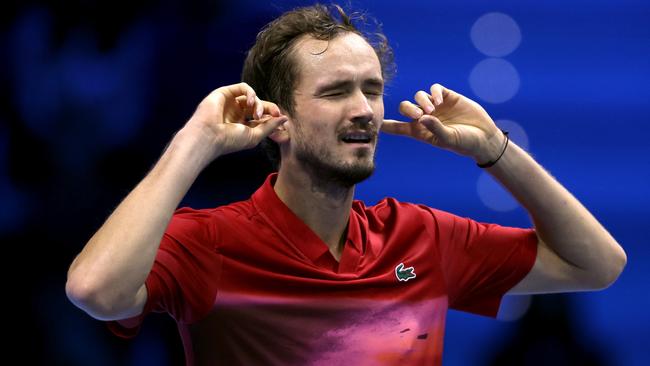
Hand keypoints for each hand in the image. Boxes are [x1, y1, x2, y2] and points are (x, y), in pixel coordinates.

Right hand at [184, 82, 286, 158]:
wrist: (209, 137)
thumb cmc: (230, 140)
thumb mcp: (255, 135)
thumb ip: (270, 126)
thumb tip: (285, 118)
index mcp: (243, 126)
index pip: (262, 118)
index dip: (273, 118)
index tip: (282, 121)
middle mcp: (237, 114)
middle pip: (259, 106)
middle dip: (270, 109)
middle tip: (276, 113)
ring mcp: (231, 103)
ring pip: (252, 97)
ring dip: (260, 104)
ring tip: (257, 114)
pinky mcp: (225, 93)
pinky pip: (243, 87)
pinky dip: (251, 93)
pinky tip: (250, 102)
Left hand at [381, 83, 503, 162]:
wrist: (484, 137)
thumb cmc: (465, 143)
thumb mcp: (449, 139)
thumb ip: (435, 129)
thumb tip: (423, 117)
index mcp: (421, 131)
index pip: (399, 128)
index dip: (387, 125)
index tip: (375, 123)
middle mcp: (425, 118)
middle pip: (405, 107)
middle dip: (407, 109)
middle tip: (418, 114)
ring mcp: (436, 106)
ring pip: (418, 96)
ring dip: (422, 101)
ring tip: (433, 109)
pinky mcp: (447, 97)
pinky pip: (434, 89)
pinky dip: (434, 92)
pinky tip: (439, 101)